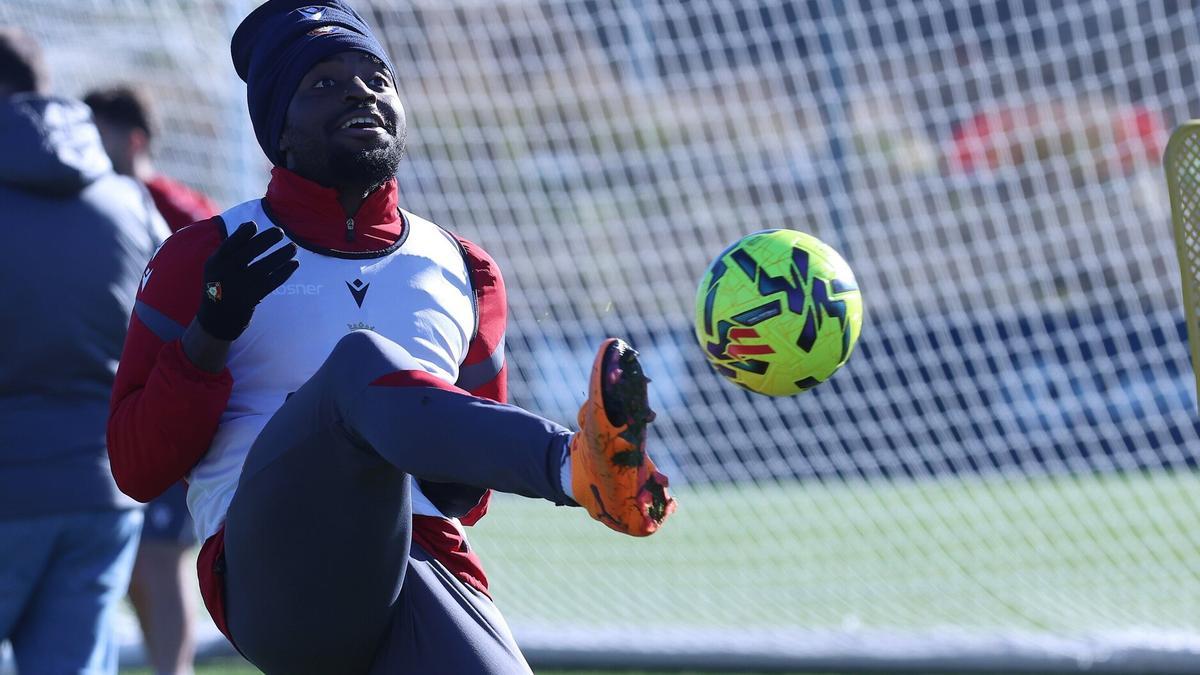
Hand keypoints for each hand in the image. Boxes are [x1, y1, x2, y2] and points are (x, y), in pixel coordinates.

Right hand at [195, 222, 298, 340]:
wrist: (217, 319)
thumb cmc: (220, 285)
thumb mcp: (217, 266)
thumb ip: (231, 248)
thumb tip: (249, 224)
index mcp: (215, 262)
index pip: (230, 244)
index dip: (242, 234)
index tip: (254, 225)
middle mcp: (226, 273)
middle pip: (249, 252)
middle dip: (266, 240)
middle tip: (280, 231)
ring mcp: (240, 287)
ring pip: (265, 267)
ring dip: (282, 255)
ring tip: (294, 246)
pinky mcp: (253, 298)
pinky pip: (272, 282)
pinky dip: (285, 272)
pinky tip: (295, 263)